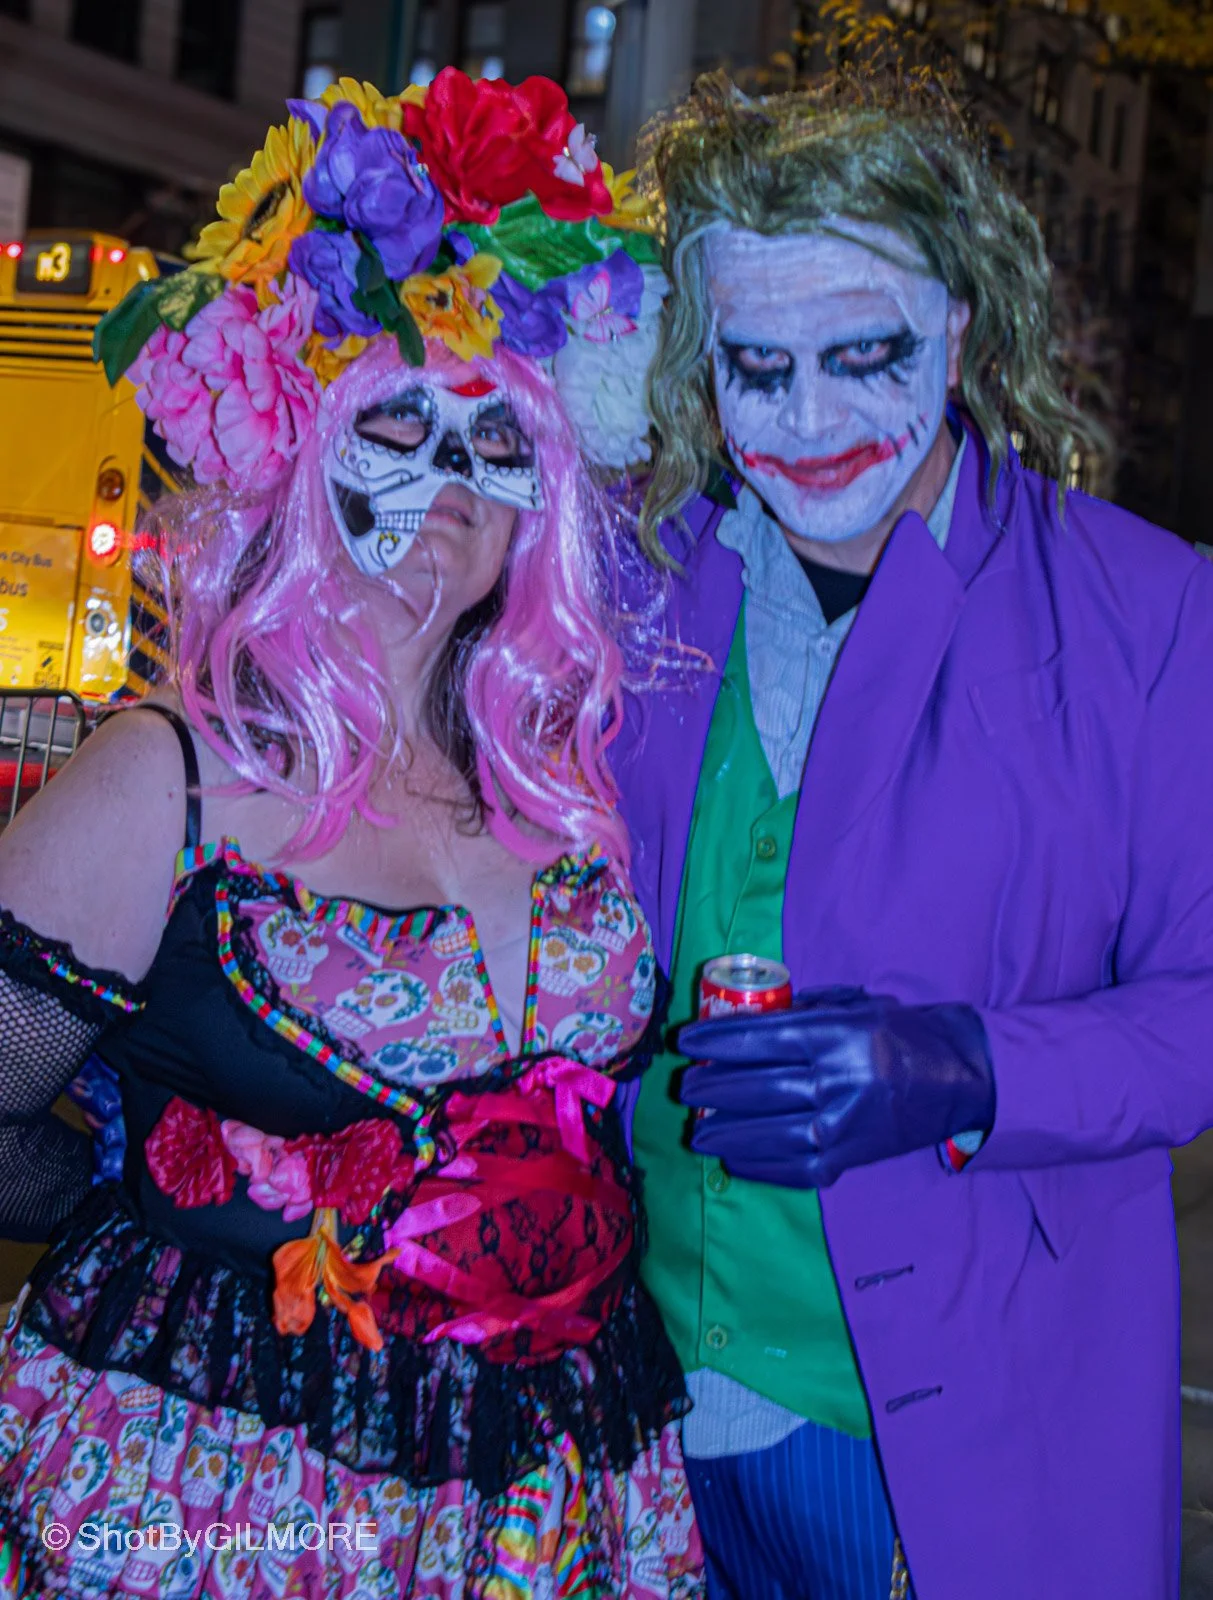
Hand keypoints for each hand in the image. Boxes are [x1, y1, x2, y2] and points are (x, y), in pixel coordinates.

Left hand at [678, 989, 994, 1187]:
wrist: (959, 1080)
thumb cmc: (900, 1035)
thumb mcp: (854, 1007)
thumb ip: (801, 1013)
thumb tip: (739, 1023)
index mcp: (838, 1035)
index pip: (761, 1038)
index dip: (717, 1041)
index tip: (687, 1042)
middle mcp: (839, 1081)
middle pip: (757, 1086)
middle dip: (711, 1088)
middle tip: (686, 1087)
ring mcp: (843, 1126)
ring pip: (766, 1132)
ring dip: (724, 1131)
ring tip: (696, 1129)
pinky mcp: (849, 1160)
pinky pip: (792, 1168)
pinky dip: (757, 1164)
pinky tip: (733, 1156)